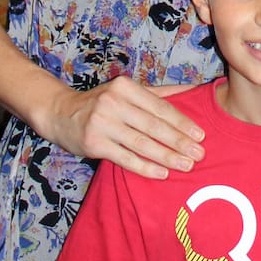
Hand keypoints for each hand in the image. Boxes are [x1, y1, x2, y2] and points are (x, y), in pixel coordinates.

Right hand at [44, 77, 205, 177]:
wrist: (60, 113)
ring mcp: (102, 123)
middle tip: (200, 154)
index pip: (160, 107)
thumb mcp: (127, 91)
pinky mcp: (94, 144)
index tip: (200, 135)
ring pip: (142, 144)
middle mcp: (114, 102)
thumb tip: (194, 89)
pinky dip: (146, 167)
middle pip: (154, 126)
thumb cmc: (101, 102)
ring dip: (167, 156)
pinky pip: (125, 158)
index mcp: (126, 87)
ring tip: (186, 165)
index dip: (182, 122)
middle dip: (179, 141)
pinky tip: (162, 173)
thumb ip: (160, 92)